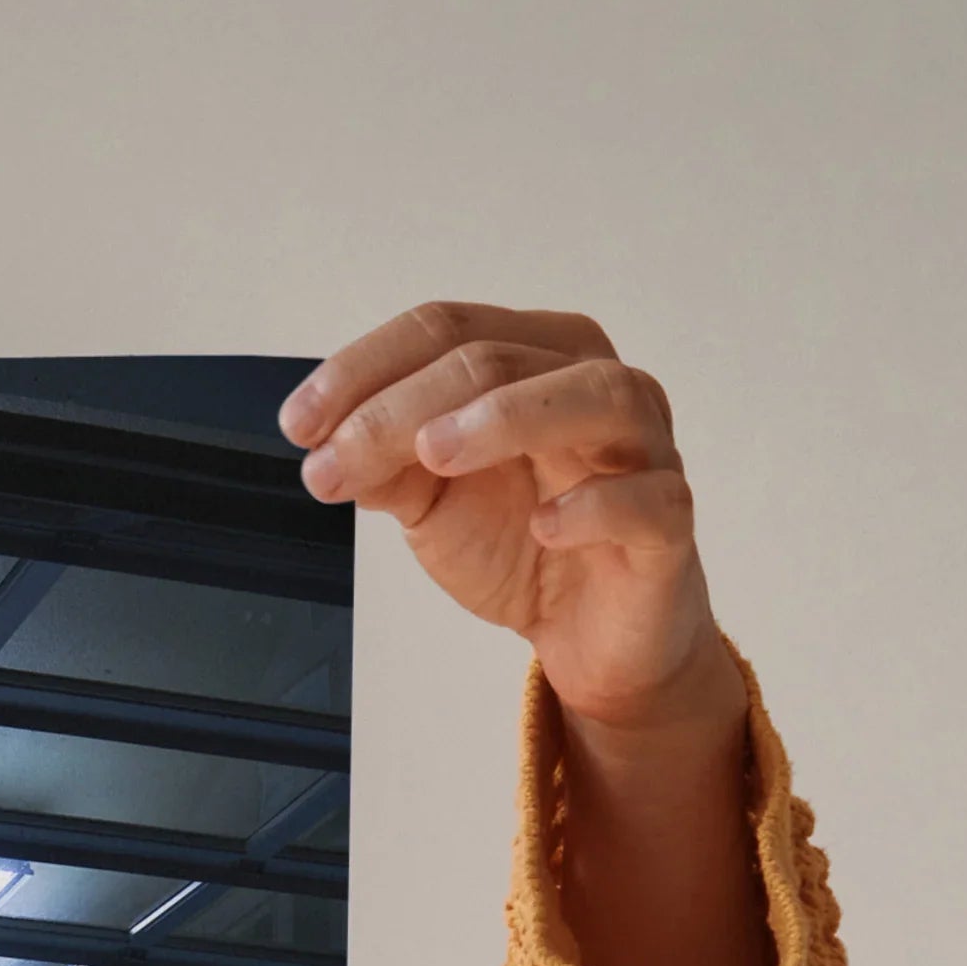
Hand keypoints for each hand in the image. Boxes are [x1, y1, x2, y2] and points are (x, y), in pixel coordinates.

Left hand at [285, 303, 769, 965]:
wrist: (588, 635)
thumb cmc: (523, 543)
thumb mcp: (432, 501)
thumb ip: (385, 464)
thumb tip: (326, 444)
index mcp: (536, 359)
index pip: (448, 330)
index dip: (365, 368)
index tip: (298, 423)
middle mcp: (595, 385)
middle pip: (500, 358)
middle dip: (403, 406)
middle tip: (337, 456)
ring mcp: (643, 449)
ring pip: (593, 396)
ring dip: (506, 417)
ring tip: (434, 454)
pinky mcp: (668, 523)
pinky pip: (647, 498)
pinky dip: (595, 504)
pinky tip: (544, 523)